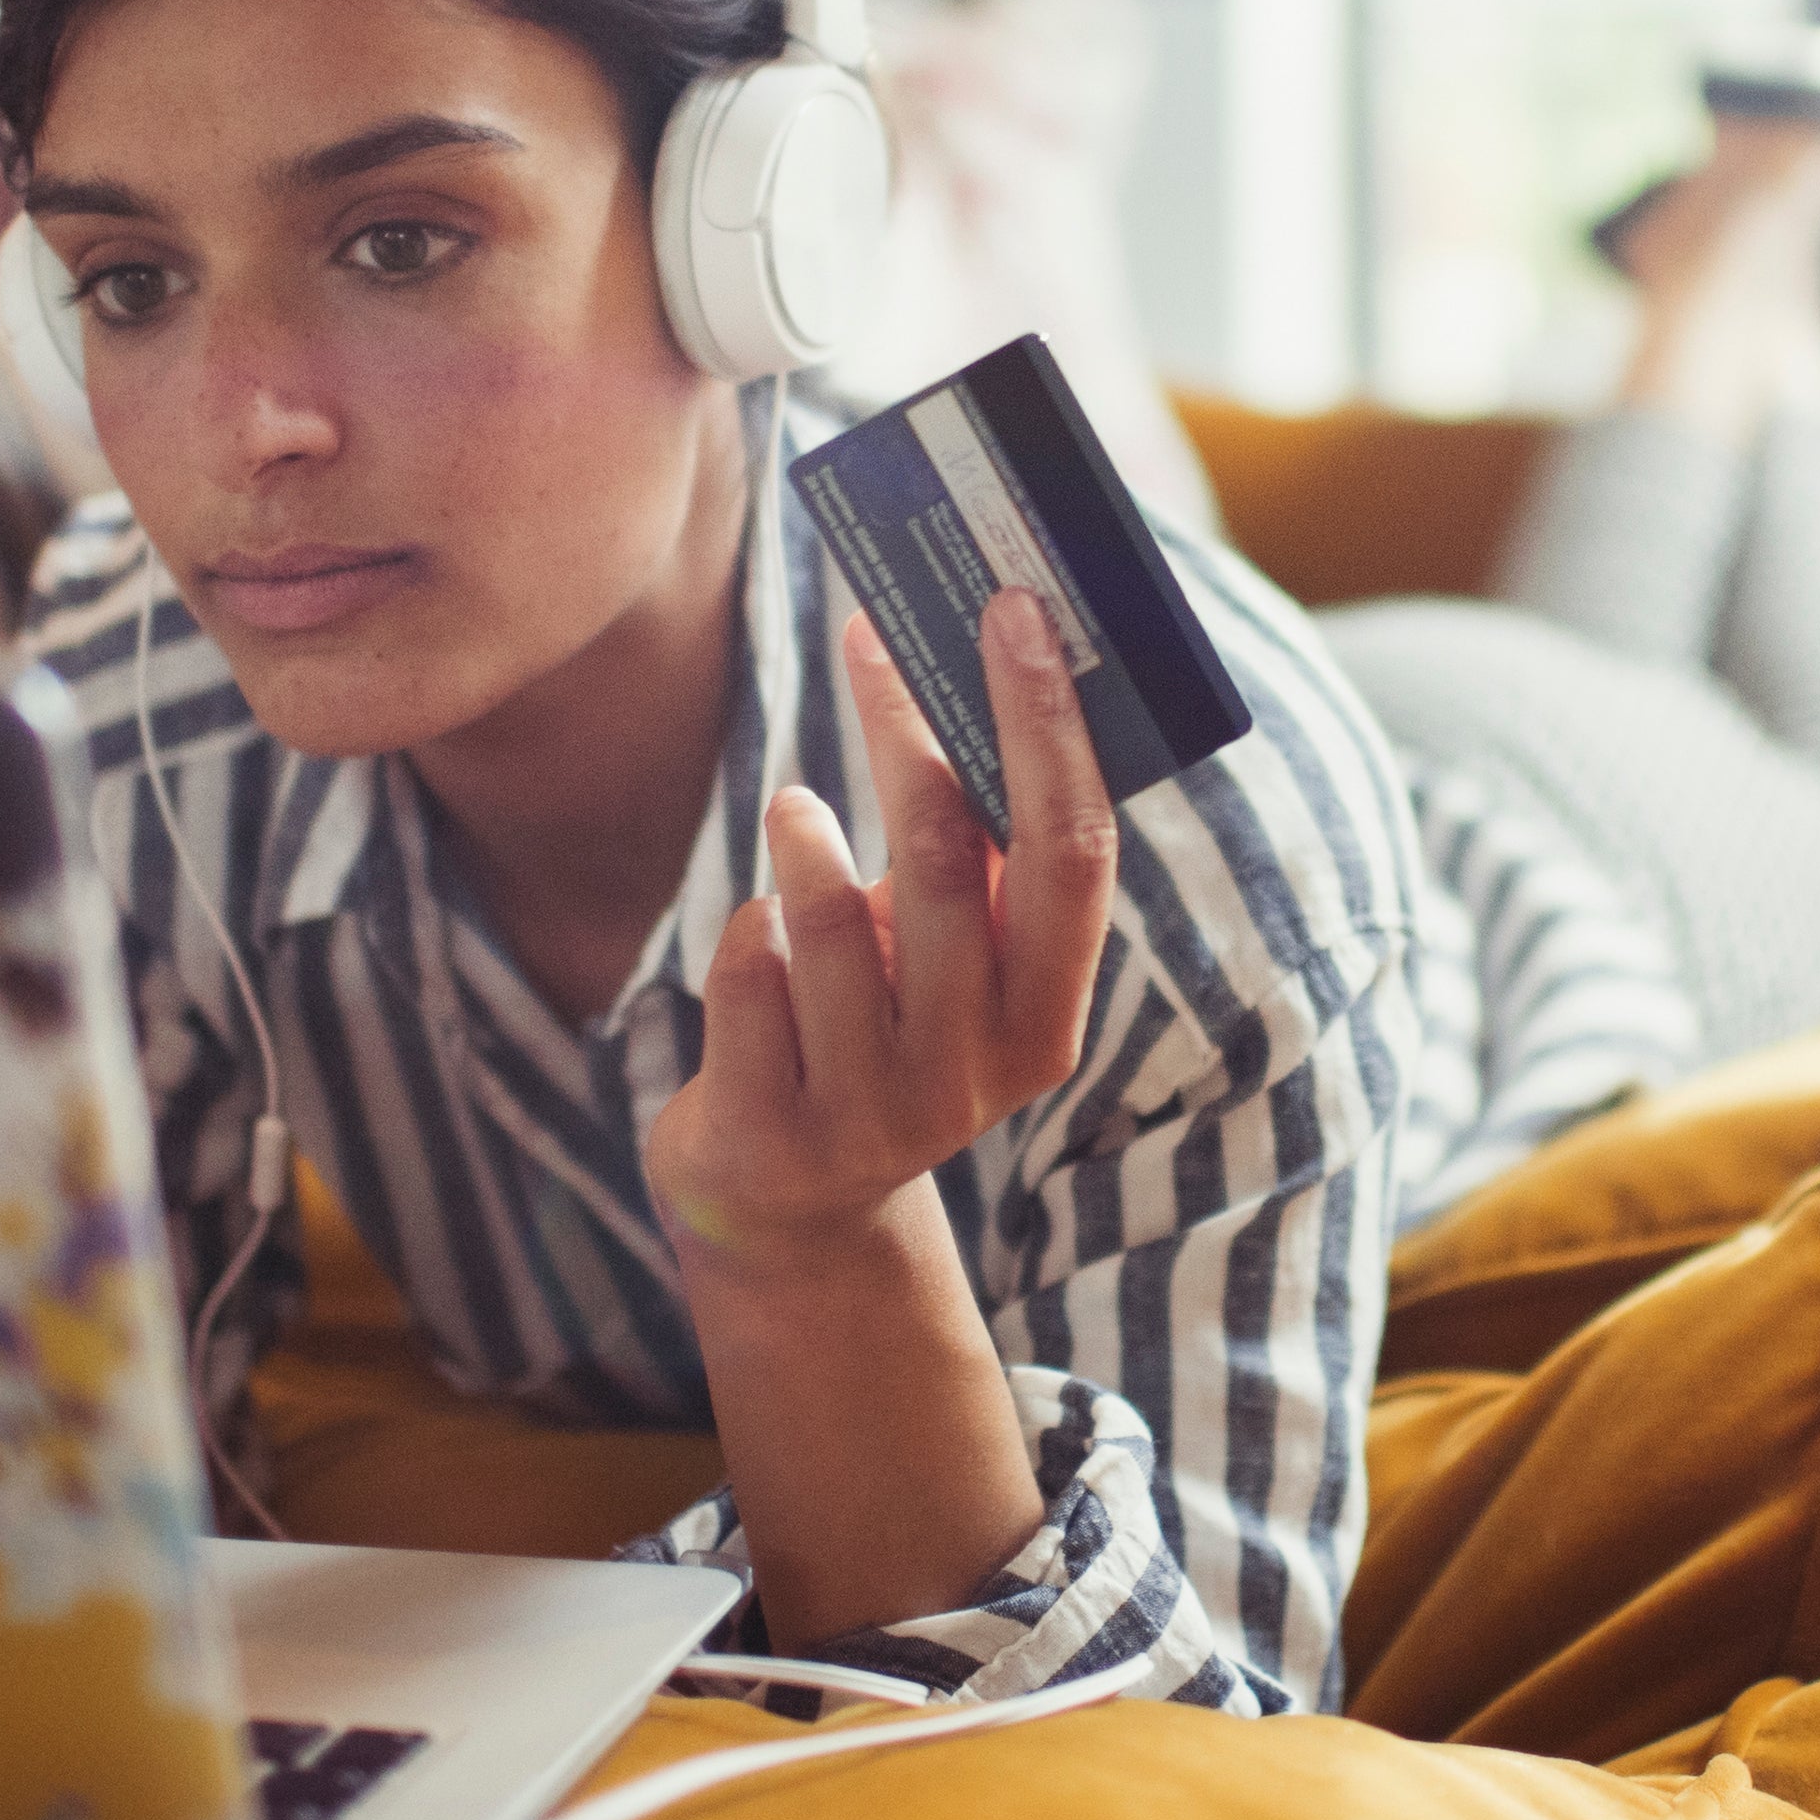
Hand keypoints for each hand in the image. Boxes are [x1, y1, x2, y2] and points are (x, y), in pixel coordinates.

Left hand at [643, 591, 1122, 1284]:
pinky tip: (758, 937)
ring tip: (794, 812)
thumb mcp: (949, 966)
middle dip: (904, 730)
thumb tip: (976, 672)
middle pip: (948, 859)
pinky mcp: (773, 1132)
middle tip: (868, 638)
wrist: (786, 1209)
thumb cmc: (876, 1031)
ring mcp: (873, 1113)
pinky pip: (747, 970)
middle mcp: (975, 1074)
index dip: (1048, 725)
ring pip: (825, 918)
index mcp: (1048, 1018)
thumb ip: (976, 864)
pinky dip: (745, 927)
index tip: (1013, 610)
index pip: (1074, 852)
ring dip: (801, 837)